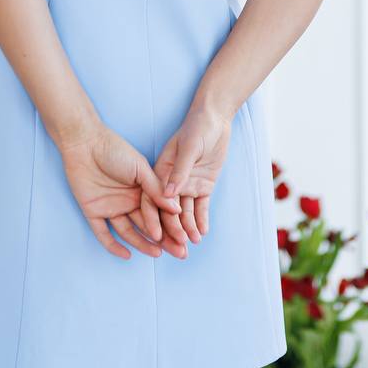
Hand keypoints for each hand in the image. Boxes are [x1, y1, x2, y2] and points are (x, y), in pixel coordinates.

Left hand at [58, 122, 186, 259]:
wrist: (86, 142)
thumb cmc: (114, 150)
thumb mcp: (140, 168)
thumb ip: (156, 190)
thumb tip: (177, 209)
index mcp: (141, 191)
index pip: (158, 213)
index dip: (171, 226)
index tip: (184, 239)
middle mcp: (128, 201)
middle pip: (147, 225)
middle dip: (163, 240)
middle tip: (179, 253)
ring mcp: (111, 208)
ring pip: (129, 232)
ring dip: (143, 243)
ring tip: (157, 253)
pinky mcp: (93, 212)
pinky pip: (103, 233)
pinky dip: (113, 245)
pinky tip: (126, 255)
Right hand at [140, 105, 232, 253]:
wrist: (215, 119)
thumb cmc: (197, 127)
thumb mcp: (188, 147)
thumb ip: (179, 171)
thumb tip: (169, 194)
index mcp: (161, 171)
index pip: (152, 199)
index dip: (152, 218)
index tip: (156, 236)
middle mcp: (171, 181)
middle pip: (168, 211)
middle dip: (173, 230)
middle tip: (179, 248)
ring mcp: (187, 185)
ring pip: (184, 212)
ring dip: (188, 228)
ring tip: (193, 242)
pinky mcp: (203, 186)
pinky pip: (201, 207)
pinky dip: (201, 220)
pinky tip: (203, 232)